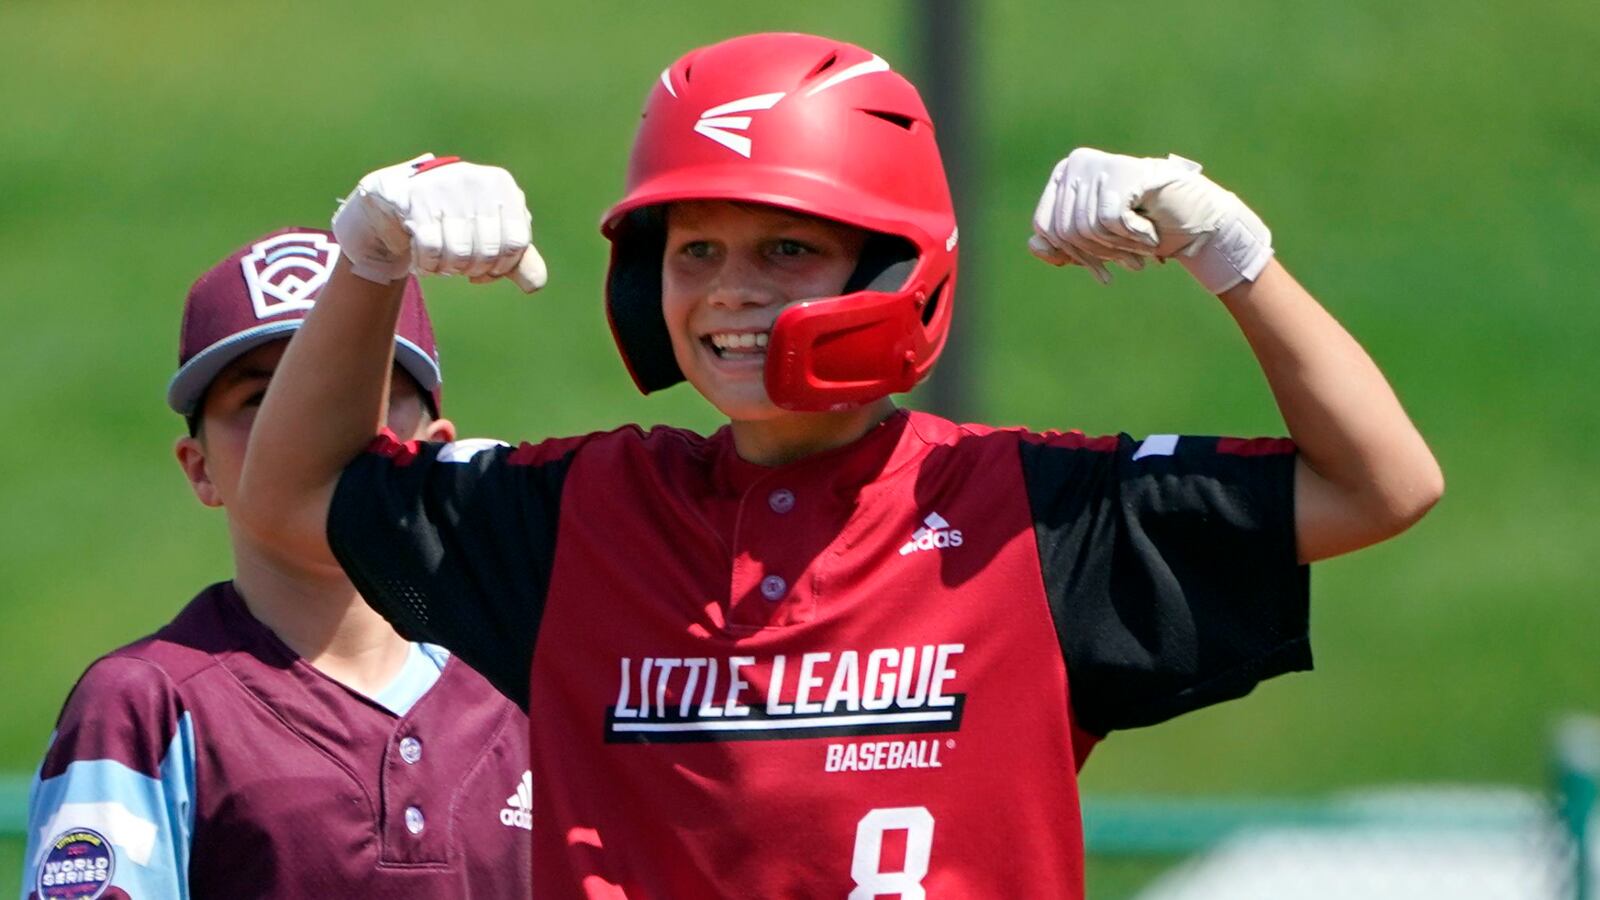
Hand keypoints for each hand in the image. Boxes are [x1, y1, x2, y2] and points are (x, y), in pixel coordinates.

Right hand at [332, 154, 547, 291]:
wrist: (395, 199)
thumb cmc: (452, 219)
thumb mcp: (491, 233)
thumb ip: (518, 259)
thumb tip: (535, 285)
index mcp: (502, 185)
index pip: (517, 243)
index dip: (503, 268)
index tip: (488, 270)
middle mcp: (476, 180)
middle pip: (489, 251)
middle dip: (474, 270)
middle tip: (460, 267)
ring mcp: (443, 186)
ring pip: (459, 253)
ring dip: (448, 270)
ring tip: (442, 262)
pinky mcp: (413, 199)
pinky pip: (431, 249)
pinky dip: (428, 266)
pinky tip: (423, 261)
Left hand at [1029, 147, 1189, 283]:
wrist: (1195, 218)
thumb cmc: (1142, 229)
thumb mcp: (1096, 243)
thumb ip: (1061, 247)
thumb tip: (1034, 246)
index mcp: (1064, 177)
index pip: (1045, 226)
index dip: (1071, 255)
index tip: (1099, 270)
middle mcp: (1076, 163)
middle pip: (1065, 230)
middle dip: (1099, 255)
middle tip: (1131, 264)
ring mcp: (1099, 164)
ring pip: (1087, 228)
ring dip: (1120, 248)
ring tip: (1142, 248)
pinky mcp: (1123, 171)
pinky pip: (1111, 221)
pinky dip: (1135, 237)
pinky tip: (1152, 233)